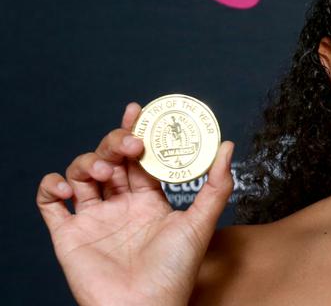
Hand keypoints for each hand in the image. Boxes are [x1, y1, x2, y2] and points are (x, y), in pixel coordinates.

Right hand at [37, 103, 234, 305]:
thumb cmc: (175, 272)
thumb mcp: (200, 223)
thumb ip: (216, 185)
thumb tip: (227, 144)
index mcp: (148, 200)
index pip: (138, 157)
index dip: (136, 132)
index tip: (138, 111)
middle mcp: (119, 205)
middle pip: (110, 159)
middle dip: (116, 143)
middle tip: (131, 144)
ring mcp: (93, 219)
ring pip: (81, 173)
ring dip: (88, 162)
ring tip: (104, 171)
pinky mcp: (69, 235)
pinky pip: (49, 204)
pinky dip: (50, 187)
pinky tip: (67, 187)